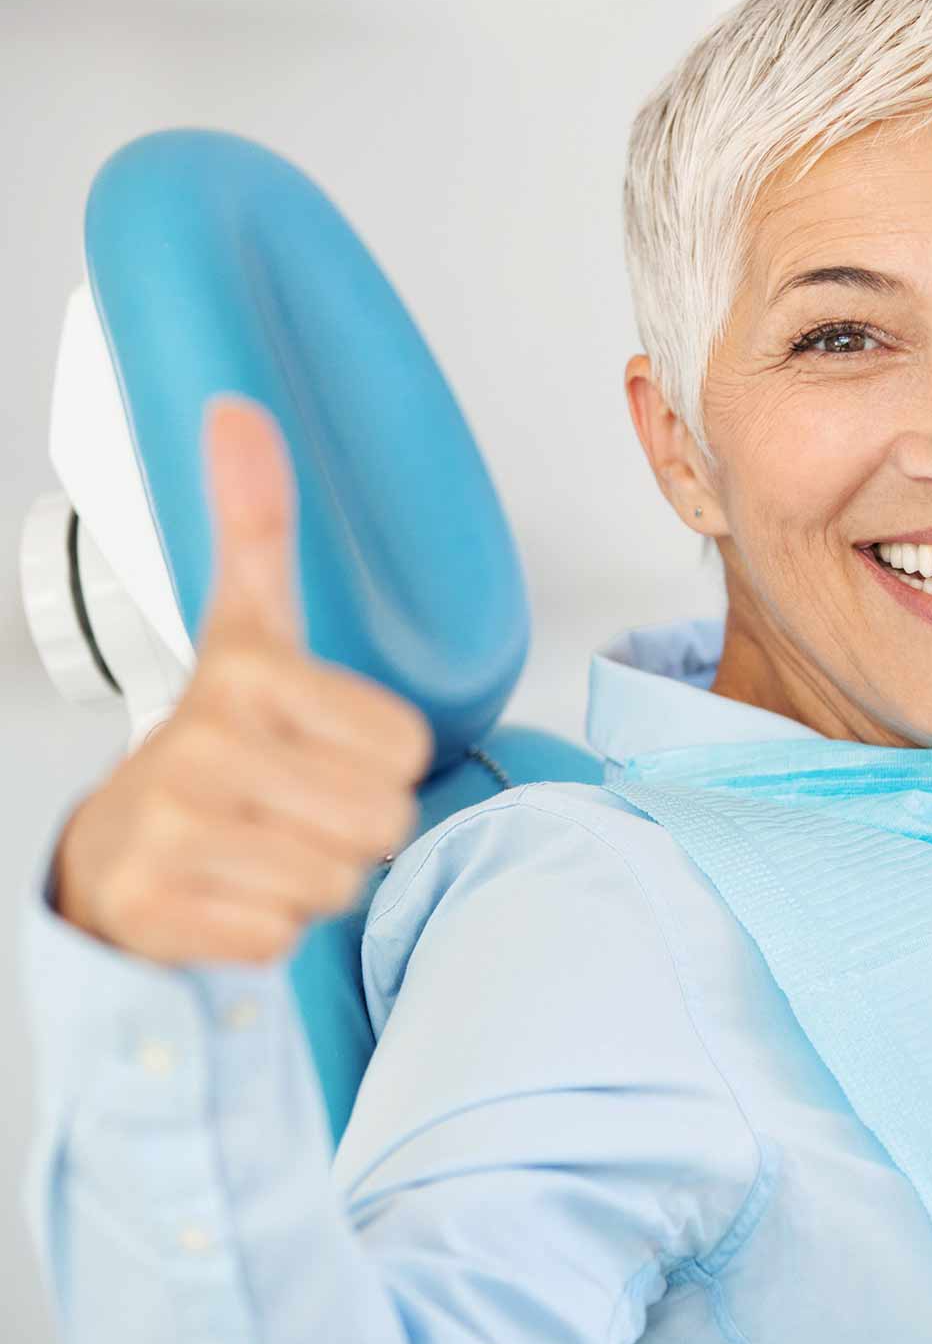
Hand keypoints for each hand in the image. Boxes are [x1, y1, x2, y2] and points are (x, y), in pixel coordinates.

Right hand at [50, 395, 433, 963]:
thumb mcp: (244, 625)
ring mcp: (169, 834)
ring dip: (315, 877)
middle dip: (353, 826)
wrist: (115, 851)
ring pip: (338, 880)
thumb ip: (254, 524)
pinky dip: (267, 927)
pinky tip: (226, 891)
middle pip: (381, 821)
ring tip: (261, 844)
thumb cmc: (213, 741)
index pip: (403, 747)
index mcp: (243, 677)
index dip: (377, 758)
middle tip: (293, 806)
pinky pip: (282, 934)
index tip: (316, 744)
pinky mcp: (154, 912)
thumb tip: (237, 408)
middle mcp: (197, 750)